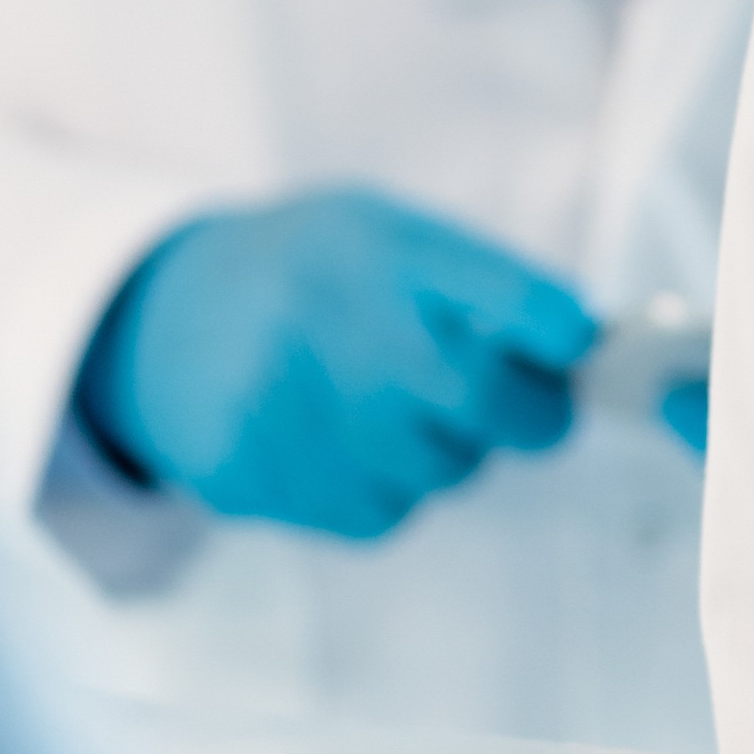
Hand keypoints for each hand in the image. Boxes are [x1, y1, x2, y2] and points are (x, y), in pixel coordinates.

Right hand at [70, 192, 592, 537]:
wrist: (161, 315)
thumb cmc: (319, 274)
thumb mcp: (394, 238)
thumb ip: (487, 288)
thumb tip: (592, 355)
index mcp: (382, 248)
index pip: (519, 299)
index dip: (568, 336)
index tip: (581, 349)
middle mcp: (332, 322)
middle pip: (488, 402)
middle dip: (535, 416)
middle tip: (534, 410)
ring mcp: (284, 405)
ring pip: (443, 472)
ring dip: (452, 454)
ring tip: (405, 411)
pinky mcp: (250, 475)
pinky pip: (381, 516)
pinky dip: (390, 492)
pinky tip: (352, 447)